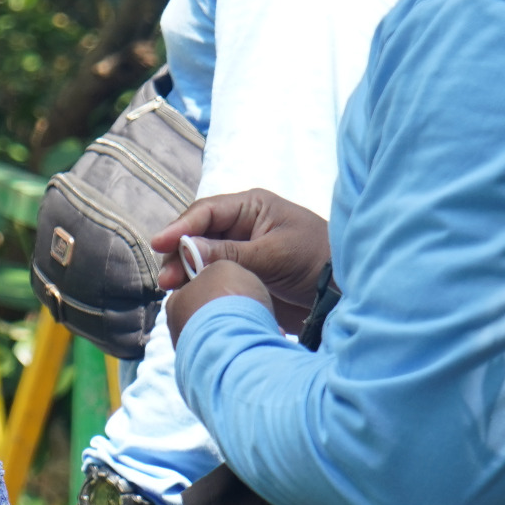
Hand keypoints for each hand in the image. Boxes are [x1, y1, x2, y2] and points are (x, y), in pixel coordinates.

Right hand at [150, 188, 330, 333]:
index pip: (206, 212)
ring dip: (186, 273)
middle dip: (179, 255)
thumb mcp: (273, 255)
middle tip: (167, 280)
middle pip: (197, 235)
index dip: (180, 228)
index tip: (159, 243)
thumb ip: (229, 253)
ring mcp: (240, 251)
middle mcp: (241, 226)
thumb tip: (186, 250)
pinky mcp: (242, 275)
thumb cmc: (318, 261)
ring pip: (200, 258)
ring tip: (175, 291)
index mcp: (251, 207)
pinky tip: (190, 296)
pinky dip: (199, 285)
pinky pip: (212, 276)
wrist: (345, 294)